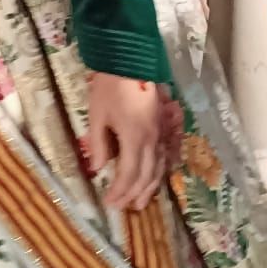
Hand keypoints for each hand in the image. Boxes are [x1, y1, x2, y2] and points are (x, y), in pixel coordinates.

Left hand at [86, 73, 166, 210]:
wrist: (132, 60)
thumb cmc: (110, 85)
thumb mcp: (97, 114)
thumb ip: (98, 143)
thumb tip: (98, 169)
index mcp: (135, 139)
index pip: (128, 175)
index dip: (120, 192)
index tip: (110, 203)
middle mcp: (153, 140)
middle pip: (146, 175)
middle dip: (135, 194)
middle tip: (125, 208)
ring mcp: (162, 132)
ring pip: (160, 167)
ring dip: (151, 186)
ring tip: (142, 200)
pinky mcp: (166, 124)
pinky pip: (169, 152)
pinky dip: (166, 167)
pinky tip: (163, 173)